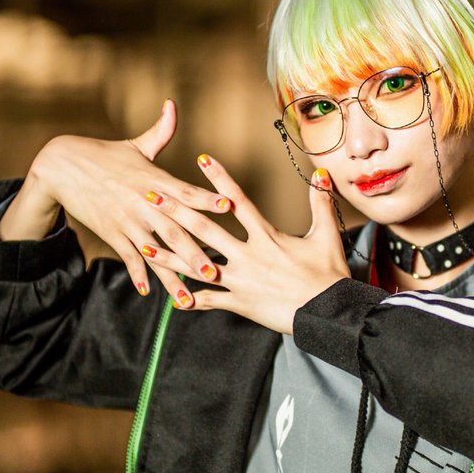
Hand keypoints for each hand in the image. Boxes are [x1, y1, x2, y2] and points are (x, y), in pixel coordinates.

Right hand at [0, 100, 229, 301]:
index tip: (229, 206)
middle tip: (215, 272)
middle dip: (195, 251)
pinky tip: (146, 292)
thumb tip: (172, 105)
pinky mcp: (112, 232)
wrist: (62, 166)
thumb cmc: (105, 154)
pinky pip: (128, 256)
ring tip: (188, 296)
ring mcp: (127, 220)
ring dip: (171, 274)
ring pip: (155, 251)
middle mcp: (144, 202)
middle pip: (174, 229)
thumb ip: (161, 131)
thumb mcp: (135, 145)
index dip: (207, 198)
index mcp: (155, 179)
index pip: (186, 191)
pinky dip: (136, 273)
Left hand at [139, 156, 350, 332]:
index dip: (219, 179)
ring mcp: (241, 281)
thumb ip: (320, 202)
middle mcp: (248, 256)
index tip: (201, 159)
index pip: (237, 201)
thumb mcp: (326, 235)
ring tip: (144, 246)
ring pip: (197, 266)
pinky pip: (211, 301)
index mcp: (266, 236)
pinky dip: (192, 301)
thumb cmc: (329, 275)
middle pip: (205, 229)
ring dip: (169, 256)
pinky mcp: (241, 304)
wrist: (329, 312)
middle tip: (151, 196)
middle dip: (176, 211)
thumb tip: (321, 174)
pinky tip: (173, 298)